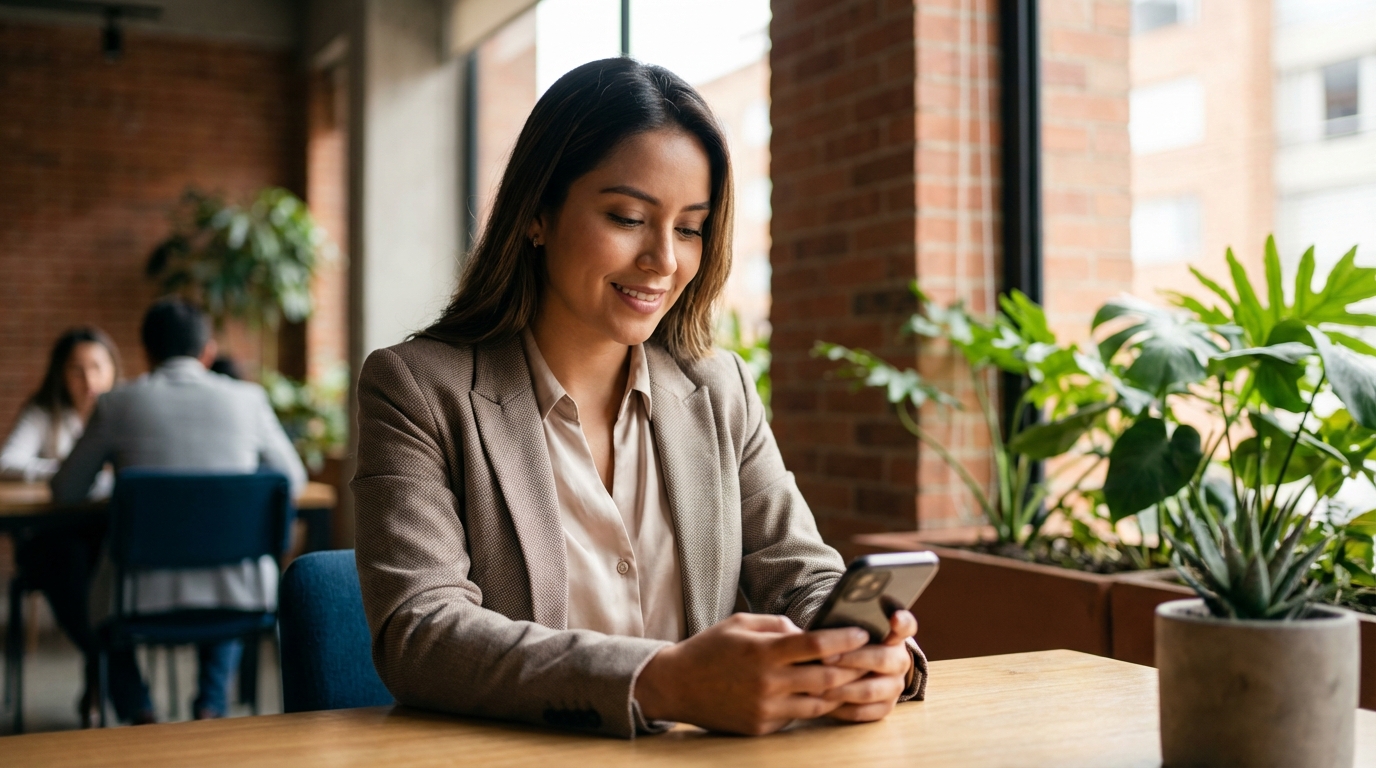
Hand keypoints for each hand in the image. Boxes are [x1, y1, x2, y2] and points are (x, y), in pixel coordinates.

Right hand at [634, 613, 871, 735]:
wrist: (675, 686)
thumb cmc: (710, 648)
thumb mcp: (741, 622)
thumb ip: (778, 625)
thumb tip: (811, 632)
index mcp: (764, 651)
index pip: (816, 645)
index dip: (845, 639)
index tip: (863, 632)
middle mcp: (768, 682)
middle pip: (826, 678)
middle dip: (853, 667)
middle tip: (870, 658)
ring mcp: (765, 708)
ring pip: (818, 703)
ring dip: (839, 691)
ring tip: (854, 678)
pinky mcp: (762, 726)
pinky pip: (797, 716)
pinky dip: (812, 704)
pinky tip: (822, 693)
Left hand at [822, 609, 917, 722]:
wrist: (856, 669)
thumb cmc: (849, 644)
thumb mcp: (850, 629)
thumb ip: (847, 626)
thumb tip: (826, 627)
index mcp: (895, 635)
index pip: (906, 625)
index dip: (902, 622)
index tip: (894, 618)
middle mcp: (900, 660)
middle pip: (882, 659)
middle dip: (851, 659)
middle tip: (824, 658)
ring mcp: (895, 685)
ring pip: (869, 690)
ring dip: (841, 689)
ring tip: (815, 687)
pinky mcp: (885, 707)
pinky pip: (863, 711)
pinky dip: (841, 708)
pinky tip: (822, 702)